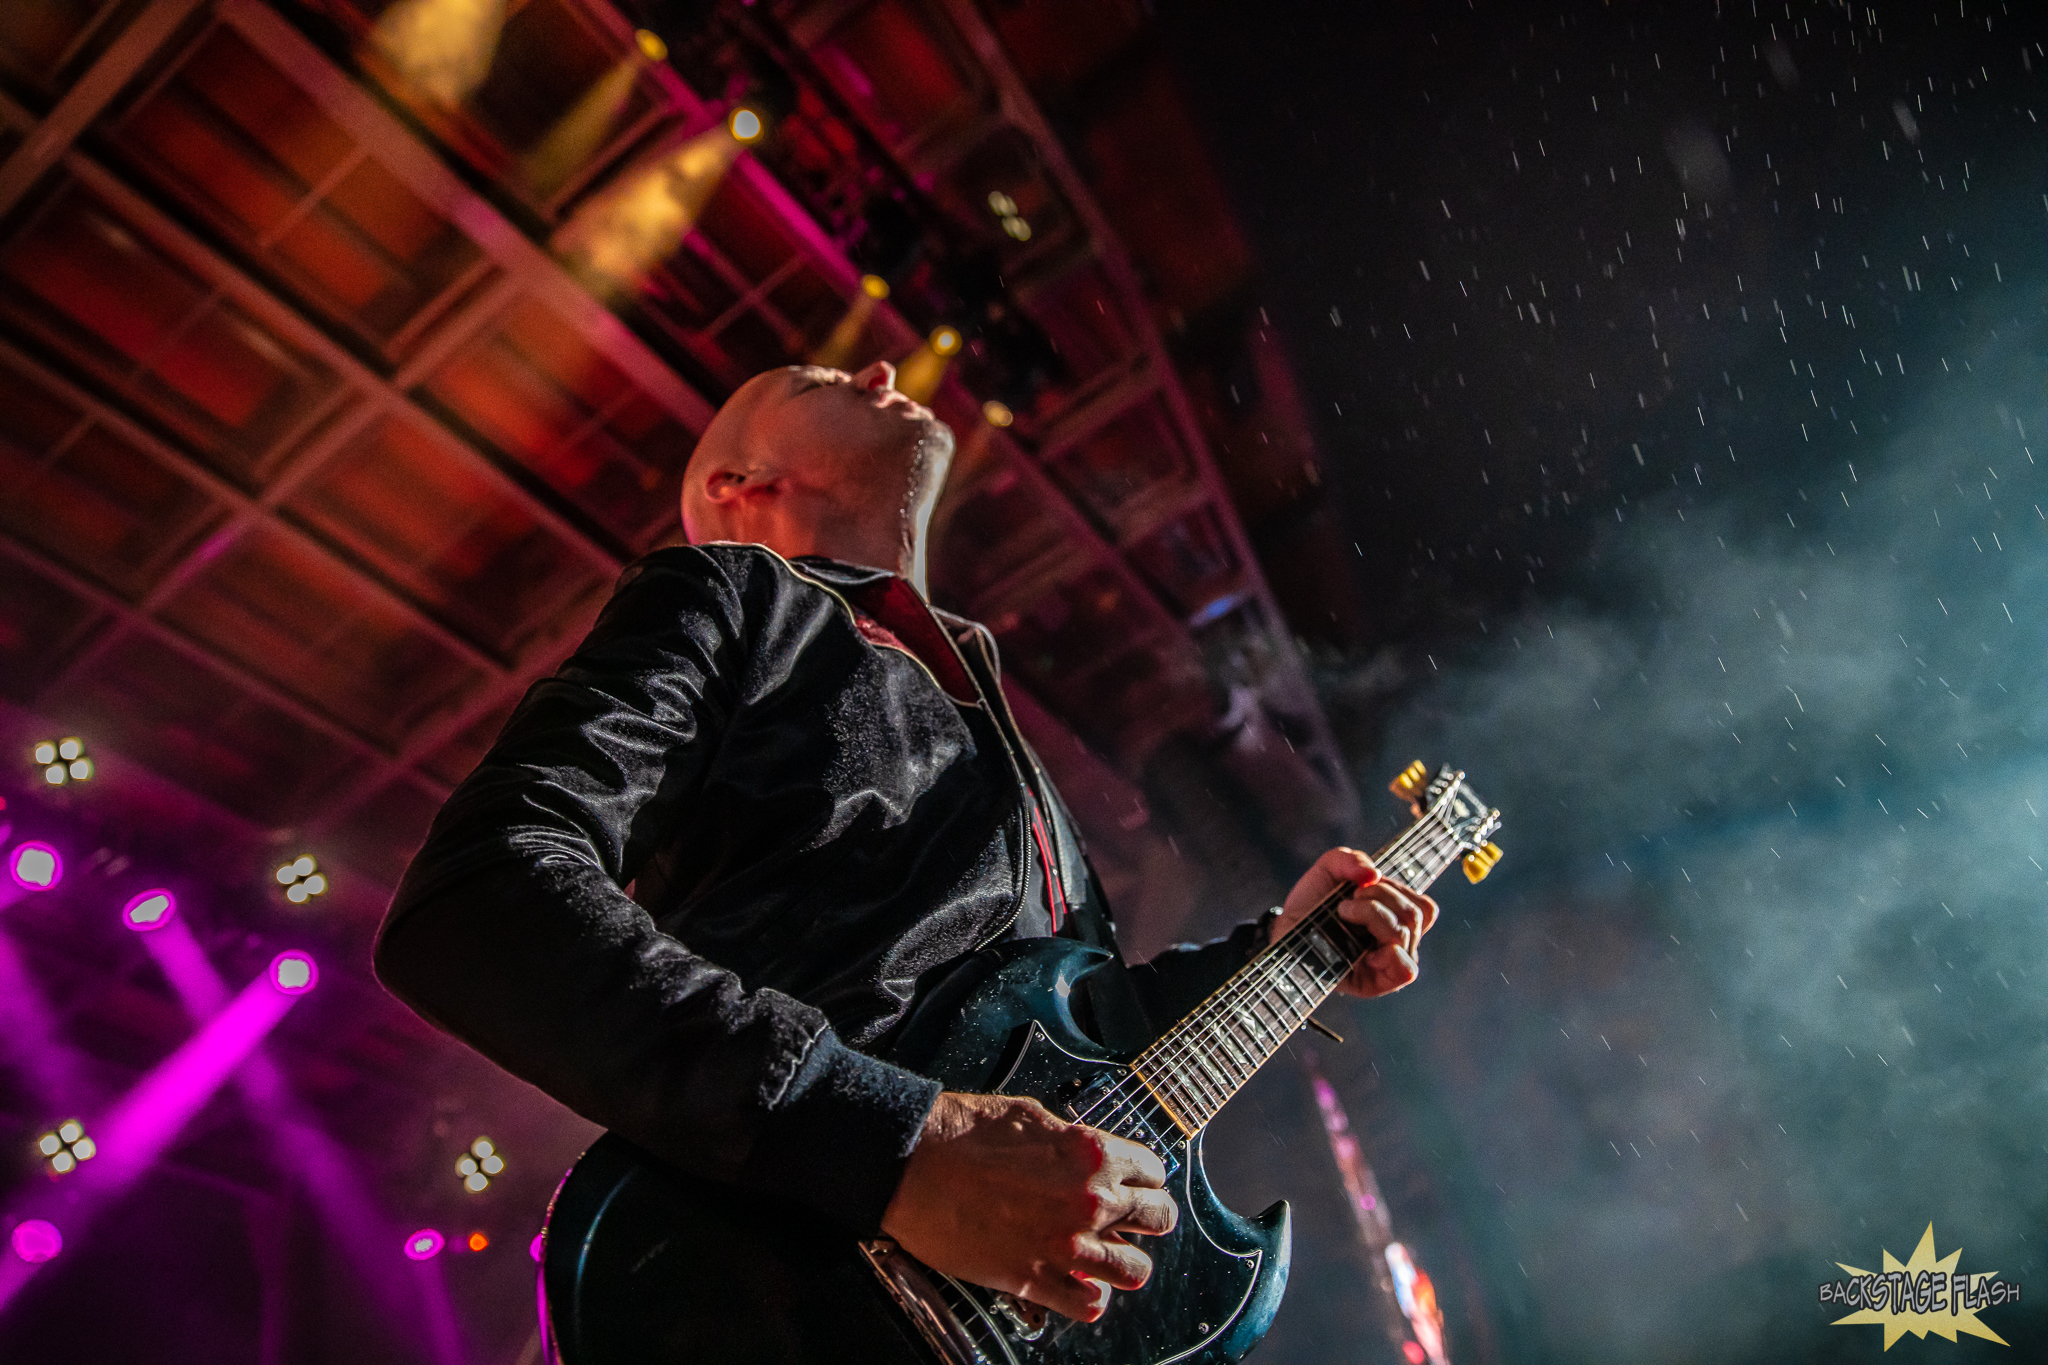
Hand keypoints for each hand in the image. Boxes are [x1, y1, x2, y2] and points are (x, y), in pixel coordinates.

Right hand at [879, 1092, 1176, 1321]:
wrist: (912, 1165)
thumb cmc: (962, 1133)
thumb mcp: (1032, 1116)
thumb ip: (1072, 1142)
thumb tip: (1086, 1154)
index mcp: (1092, 1154)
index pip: (1154, 1170)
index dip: (1144, 1174)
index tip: (1134, 1179)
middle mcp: (1090, 1203)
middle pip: (1158, 1218)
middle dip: (1146, 1215)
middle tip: (1129, 1216)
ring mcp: (1065, 1247)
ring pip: (1136, 1271)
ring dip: (1124, 1260)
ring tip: (1108, 1252)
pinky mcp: (1033, 1281)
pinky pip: (1089, 1305)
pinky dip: (1089, 1296)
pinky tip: (1078, 1282)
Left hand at [1268, 847, 1437, 997]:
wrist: (1285, 928)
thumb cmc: (1312, 902)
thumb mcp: (1328, 869)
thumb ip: (1349, 859)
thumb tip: (1373, 875)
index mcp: (1395, 918)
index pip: (1424, 908)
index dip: (1397, 890)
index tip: (1363, 886)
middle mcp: (1397, 941)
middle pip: (1414, 915)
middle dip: (1380, 896)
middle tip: (1346, 900)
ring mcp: (1387, 963)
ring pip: (1405, 935)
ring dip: (1374, 914)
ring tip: (1343, 912)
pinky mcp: (1376, 983)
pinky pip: (1405, 970)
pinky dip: (1392, 954)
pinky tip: (1367, 949)